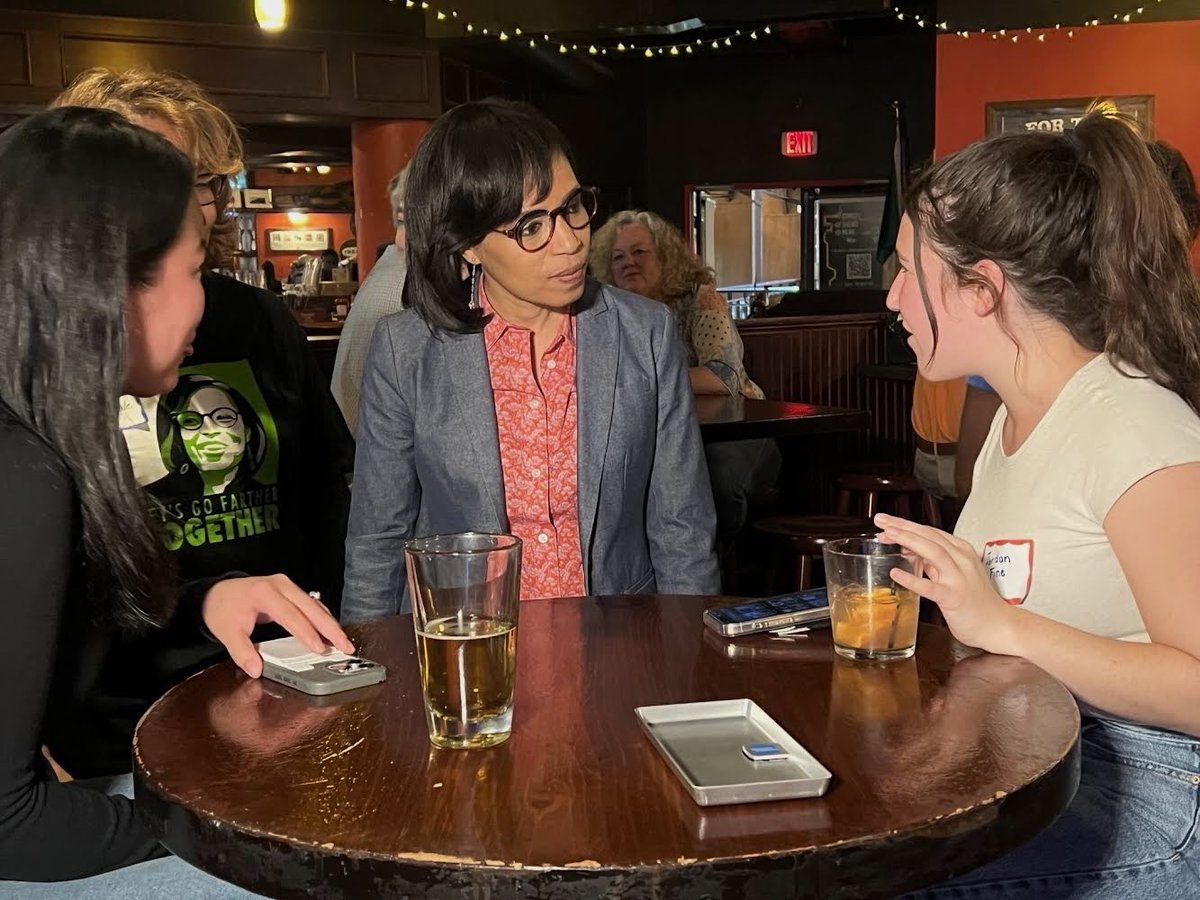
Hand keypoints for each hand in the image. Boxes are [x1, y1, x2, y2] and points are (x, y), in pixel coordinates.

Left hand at [202, 574, 354, 677]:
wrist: (218, 593)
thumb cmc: (223, 609)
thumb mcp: (227, 632)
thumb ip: (241, 652)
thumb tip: (256, 669)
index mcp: (265, 593)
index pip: (291, 615)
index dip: (306, 633)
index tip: (318, 649)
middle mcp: (280, 585)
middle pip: (312, 607)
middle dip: (330, 628)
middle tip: (344, 646)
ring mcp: (288, 586)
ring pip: (316, 605)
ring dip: (331, 624)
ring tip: (343, 642)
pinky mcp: (292, 590)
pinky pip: (312, 605)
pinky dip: (324, 619)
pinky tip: (332, 632)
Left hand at [873, 513, 1021, 655]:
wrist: (999, 625)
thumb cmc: (976, 601)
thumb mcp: (954, 573)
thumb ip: (933, 562)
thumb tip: (908, 549)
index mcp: (961, 551)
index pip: (930, 531)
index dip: (907, 525)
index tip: (887, 522)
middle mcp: (962, 560)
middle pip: (929, 536)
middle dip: (902, 526)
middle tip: (880, 519)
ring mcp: (959, 578)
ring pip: (933, 553)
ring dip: (908, 541)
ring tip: (887, 535)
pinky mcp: (955, 598)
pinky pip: (931, 587)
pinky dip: (913, 579)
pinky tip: (896, 574)